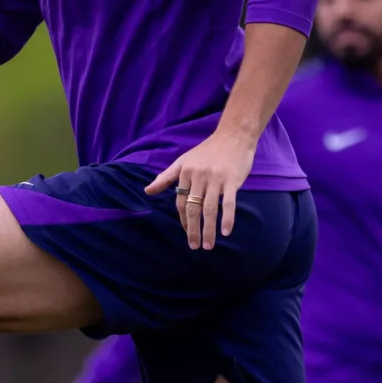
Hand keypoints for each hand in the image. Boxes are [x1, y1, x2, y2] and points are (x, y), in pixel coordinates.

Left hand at [146, 129, 255, 249]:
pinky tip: (226, 232)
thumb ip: (166, 177)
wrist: (233, 136)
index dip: (184, 219)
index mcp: (185, 172)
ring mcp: (216, 179)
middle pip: (193, 208)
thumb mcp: (183, 161)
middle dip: (192, 229)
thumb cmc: (208, 150)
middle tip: (194, 246)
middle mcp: (198, 176)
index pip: (181, 202)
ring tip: (207, 246)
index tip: (187, 232)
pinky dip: (227, 219)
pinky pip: (229, 203)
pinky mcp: (232, 180)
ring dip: (208, 229)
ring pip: (209, 209)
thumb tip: (147, 191)